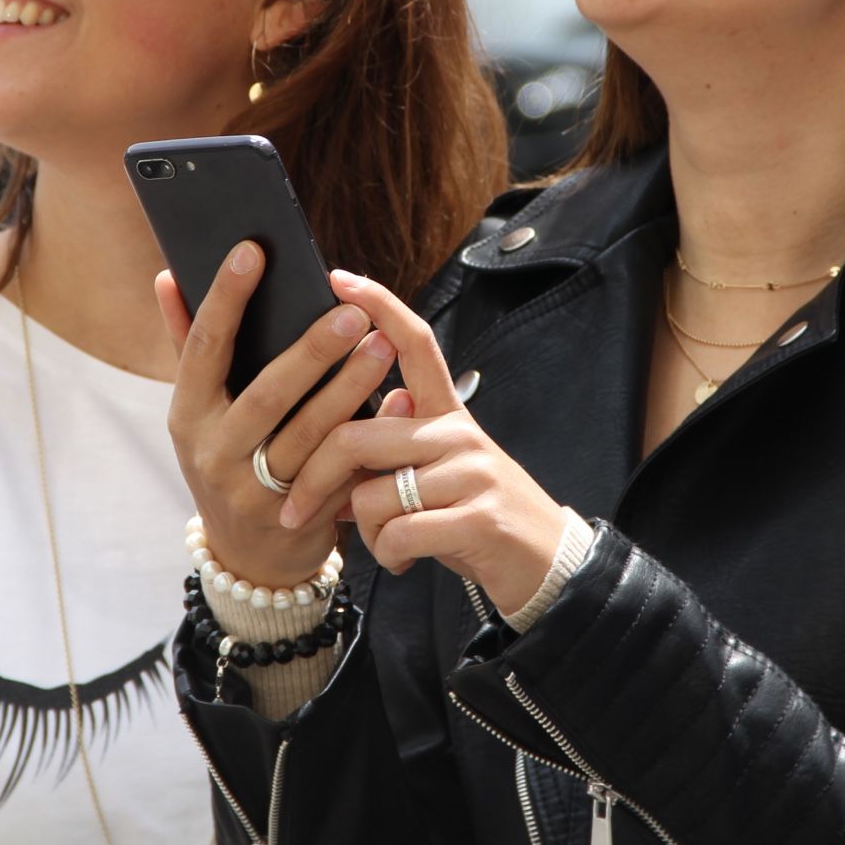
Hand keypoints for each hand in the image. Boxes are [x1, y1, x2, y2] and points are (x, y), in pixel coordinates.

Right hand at [157, 241, 400, 589]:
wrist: (249, 557)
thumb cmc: (228, 457)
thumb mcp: (200, 411)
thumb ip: (188, 343)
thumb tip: (166, 275)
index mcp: (187, 414)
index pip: (204, 347)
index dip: (225, 297)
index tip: (254, 249)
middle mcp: (214, 452)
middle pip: (267, 395)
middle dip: (312, 351)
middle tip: (353, 311)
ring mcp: (254, 490)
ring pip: (311, 436)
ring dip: (350, 389)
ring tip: (384, 346)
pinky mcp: (296, 516)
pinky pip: (338, 472)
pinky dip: (369, 437)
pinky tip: (400, 402)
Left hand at [279, 271, 567, 615]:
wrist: (548, 566)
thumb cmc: (477, 517)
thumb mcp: (437, 474)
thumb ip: (393, 450)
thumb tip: (332, 440)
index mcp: (448, 413)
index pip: (413, 342)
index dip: (376, 305)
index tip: (338, 278)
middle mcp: (460, 433)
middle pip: (358, 436)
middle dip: (314, 480)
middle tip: (295, 510)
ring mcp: (472, 474)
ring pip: (373, 495)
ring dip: (365, 532)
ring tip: (386, 544)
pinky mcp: (477, 519)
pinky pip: (398, 534)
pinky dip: (388, 556)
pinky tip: (405, 560)